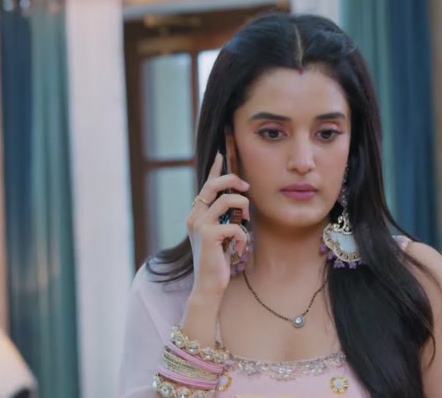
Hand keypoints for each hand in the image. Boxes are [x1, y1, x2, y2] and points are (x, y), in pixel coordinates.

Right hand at [186, 153, 250, 299]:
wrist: (208, 286)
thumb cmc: (217, 261)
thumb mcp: (221, 235)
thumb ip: (224, 218)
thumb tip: (238, 200)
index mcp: (197, 214)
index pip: (206, 186)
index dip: (215, 170)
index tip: (221, 155)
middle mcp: (195, 216)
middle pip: (214, 185)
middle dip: (233, 180)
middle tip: (246, 187)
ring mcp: (200, 225)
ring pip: (228, 201)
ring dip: (244, 210)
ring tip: (245, 224)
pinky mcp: (208, 236)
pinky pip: (236, 225)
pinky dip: (243, 236)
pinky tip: (239, 249)